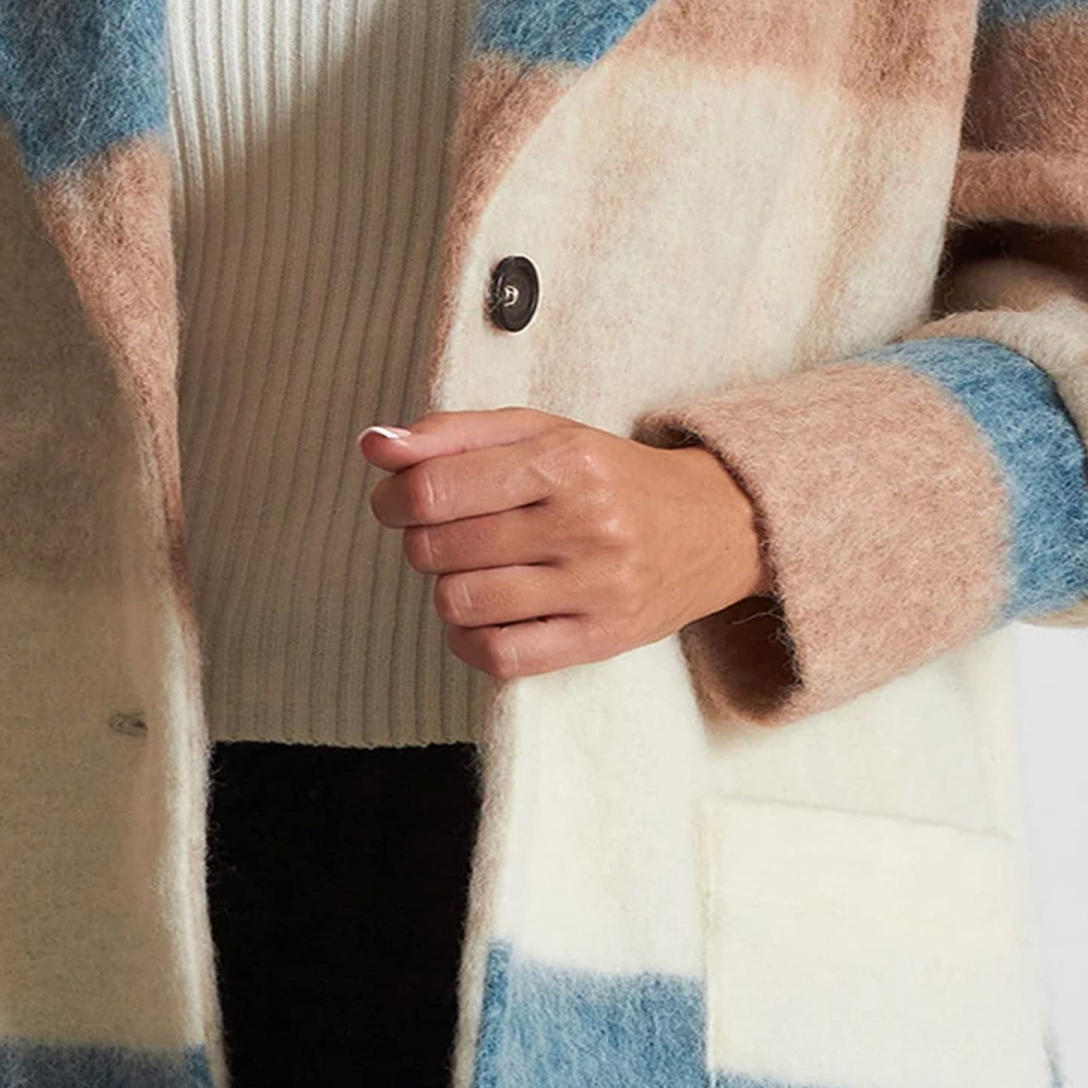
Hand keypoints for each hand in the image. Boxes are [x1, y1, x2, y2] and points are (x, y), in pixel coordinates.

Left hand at [359, 405, 771, 680]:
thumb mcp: (540, 432)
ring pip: (462, 602)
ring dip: (446, 588)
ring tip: (469, 569)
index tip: (396, 499)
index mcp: (564, 461)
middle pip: (441, 547)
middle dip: (421, 540)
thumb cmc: (610, 475)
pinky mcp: (601, 639)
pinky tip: (479, 615)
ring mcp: (594, 587)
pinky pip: (500, 655)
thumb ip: (452, 434)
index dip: (394, 497)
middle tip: (442, 532)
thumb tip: (374, 444)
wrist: (713, 525)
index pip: (435, 488)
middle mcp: (583, 523)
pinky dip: (468, 639)